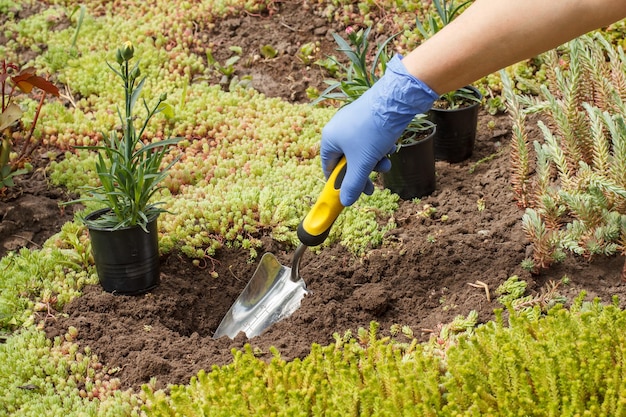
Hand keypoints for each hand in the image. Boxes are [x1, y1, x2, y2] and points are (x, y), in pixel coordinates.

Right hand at [320, 54, 438, 205]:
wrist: (396, 99)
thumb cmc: (373, 130)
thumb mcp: (363, 163)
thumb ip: (353, 184)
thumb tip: (345, 202)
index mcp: (330, 138)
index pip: (328, 167)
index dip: (339, 183)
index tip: (350, 194)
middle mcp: (338, 129)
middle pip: (346, 161)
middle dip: (361, 174)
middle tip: (371, 189)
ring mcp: (354, 123)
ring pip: (361, 152)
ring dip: (373, 163)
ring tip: (385, 165)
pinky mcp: (369, 119)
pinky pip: (370, 141)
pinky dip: (379, 150)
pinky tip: (390, 150)